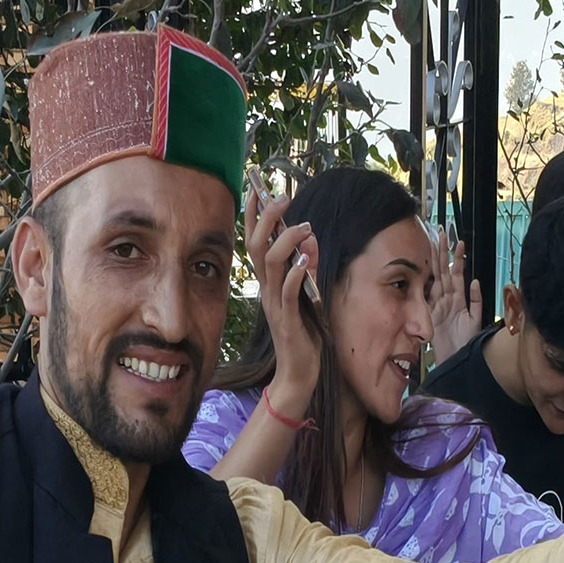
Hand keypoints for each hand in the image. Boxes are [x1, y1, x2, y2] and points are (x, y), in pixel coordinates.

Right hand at [245, 186, 321, 414]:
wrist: (298, 374)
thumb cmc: (302, 335)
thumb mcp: (304, 295)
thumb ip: (304, 268)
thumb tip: (308, 240)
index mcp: (268, 283)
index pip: (256, 243)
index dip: (255, 216)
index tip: (258, 188)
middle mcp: (267, 291)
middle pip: (257, 247)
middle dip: (268, 219)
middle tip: (284, 199)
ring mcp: (275, 306)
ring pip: (271, 265)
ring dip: (287, 242)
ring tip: (305, 228)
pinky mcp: (287, 321)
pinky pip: (287, 294)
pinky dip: (295, 275)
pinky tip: (305, 262)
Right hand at [429, 228, 482, 362]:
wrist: (457, 362)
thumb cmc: (465, 344)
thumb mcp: (475, 320)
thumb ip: (476, 301)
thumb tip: (475, 281)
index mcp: (456, 300)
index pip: (455, 274)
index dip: (456, 258)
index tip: (457, 241)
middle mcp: (447, 301)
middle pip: (444, 272)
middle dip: (443, 253)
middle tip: (441, 233)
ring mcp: (439, 306)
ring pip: (440, 279)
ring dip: (440, 261)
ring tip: (440, 243)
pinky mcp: (434, 315)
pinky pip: (439, 298)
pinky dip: (446, 288)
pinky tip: (450, 275)